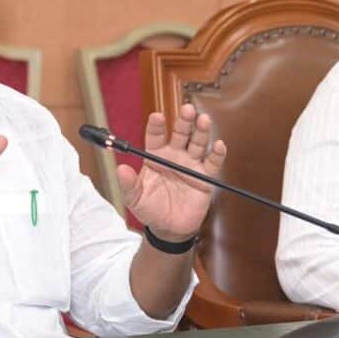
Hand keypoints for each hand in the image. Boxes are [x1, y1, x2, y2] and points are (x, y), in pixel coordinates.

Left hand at [118, 103, 226, 243]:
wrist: (169, 228)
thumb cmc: (150, 209)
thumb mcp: (134, 198)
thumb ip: (128, 184)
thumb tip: (120, 169)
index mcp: (155, 156)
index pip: (155, 136)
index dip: (156, 126)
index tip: (157, 117)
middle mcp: (174, 155)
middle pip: (180, 134)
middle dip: (184, 121)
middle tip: (187, 109)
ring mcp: (190, 164)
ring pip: (197, 143)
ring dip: (201, 131)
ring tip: (203, 120)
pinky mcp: (204, 176)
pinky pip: (212, 163)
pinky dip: (217, 154)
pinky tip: (218, 145)